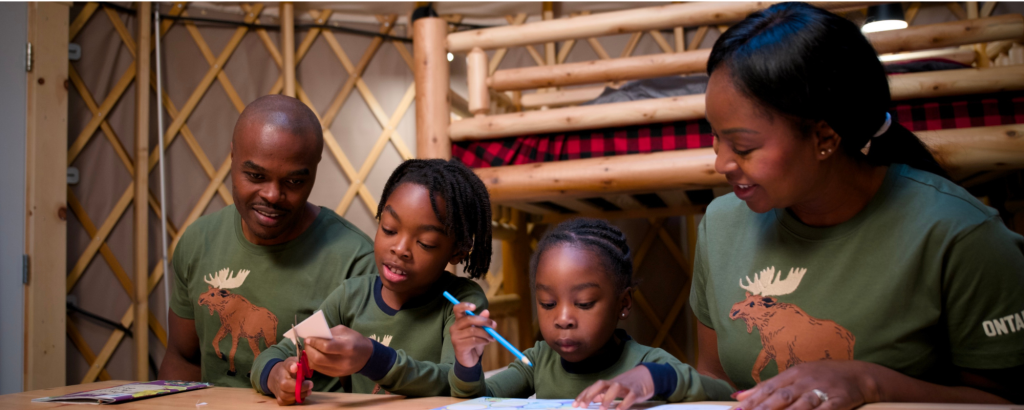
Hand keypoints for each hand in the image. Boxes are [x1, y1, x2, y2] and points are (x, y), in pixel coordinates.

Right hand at [267, 358, 312, 405]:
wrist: (276, 377)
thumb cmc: (288, 369)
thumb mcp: (294, 361)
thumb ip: (299, 362)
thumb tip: (301, 364)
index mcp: (284, 367)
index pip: (287, 365)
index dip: (291, 366)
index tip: (296, 368)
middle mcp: (279, 379)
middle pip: (285, 385)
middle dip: (299, 387)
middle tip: (311, 384)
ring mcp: (278, 390)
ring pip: (287, 396)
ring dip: (300, 394)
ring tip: (309, 391)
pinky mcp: (280, 399)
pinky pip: (287, 402)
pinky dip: (295, 400)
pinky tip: (301, 395)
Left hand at [303, 325, 373, 377]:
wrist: (367, 357)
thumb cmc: (356, 341)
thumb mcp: (345, 331)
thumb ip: (330, 333)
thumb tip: (314, 335)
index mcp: (347, 348)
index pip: (326, 347)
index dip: (315, 342)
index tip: (308, 338)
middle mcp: (343, 361)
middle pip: (319, 358)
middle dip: (309, 350)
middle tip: (307, 343)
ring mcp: (339, 370)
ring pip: (316, 366)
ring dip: (309, 356)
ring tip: (309, 349)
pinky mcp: (335, 375)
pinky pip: (319, 370)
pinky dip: (313, 362)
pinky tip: (314, 355)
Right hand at [450, 302, 495, 367]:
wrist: (469, 359)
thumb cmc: (473, 342)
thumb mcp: (479, 330)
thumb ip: (482, 321)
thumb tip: (487, 312)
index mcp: (459, 321)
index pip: (457, 309)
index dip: (464, 305)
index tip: (475, 307)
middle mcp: (454, 327)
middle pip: (468, 319)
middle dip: (484, 321)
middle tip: (494, 325)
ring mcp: (455, 337)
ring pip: (473, 331)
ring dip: (486, 334)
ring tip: (492, 337)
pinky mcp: (459, 346)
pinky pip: (474, 340)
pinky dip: (483, 340)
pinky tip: (486, 342)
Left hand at [574, 366, 654, 409]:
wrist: (647, 376)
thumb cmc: (628, 385)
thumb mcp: (614, 389)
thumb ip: (603, 394)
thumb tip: (591, 399)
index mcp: (609, 384)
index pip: (593, 387)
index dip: (583, 395)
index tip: (575, 404)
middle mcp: (615, 383)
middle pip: (601, 384)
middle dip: (590, 394)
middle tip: (583, 405)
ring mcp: (626, 386)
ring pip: (615, 387)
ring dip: (607, 398)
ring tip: (602, 408)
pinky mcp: (637, 391)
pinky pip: (630, 396)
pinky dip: (624, 403)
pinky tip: (619, 409)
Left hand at [735, 361, 875, 409]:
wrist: (860, 374)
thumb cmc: (823, 376)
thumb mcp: (795, 375)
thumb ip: (769, 386)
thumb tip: (740, 396)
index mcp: (794, 373)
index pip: (769, 388)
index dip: (753, 400)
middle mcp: (806, 380)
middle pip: (782, 396)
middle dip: (764, 408)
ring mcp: (823, 389)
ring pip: (802, 404)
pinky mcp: (840, 399)